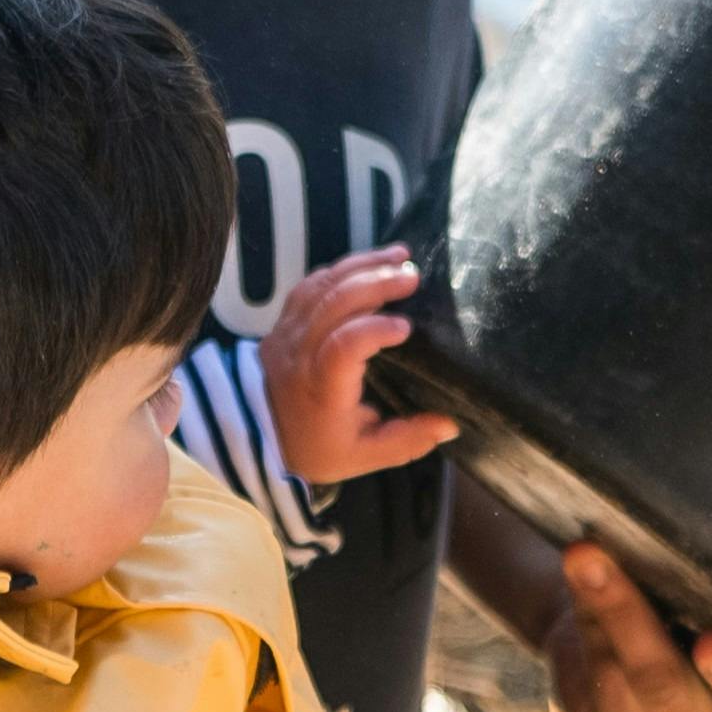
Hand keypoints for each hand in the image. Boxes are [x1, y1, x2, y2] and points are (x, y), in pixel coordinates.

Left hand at [260, 250, 460, 485]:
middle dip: (375, 282)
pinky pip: (308, 285)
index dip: (375, 329)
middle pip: (332, 304)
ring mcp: (286, 334)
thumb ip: (407, 440)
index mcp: (321, 390)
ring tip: (399, 255)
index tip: (407, 327)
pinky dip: (339, 269)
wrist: (261, 441)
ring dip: (360, 265)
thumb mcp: (365, 456)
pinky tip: (367, 263)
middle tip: (413, 275)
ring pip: (320, 287)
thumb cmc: (319, 448)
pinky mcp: (283, 323)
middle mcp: (299, 356)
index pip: (342, 347)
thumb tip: (450, 425)